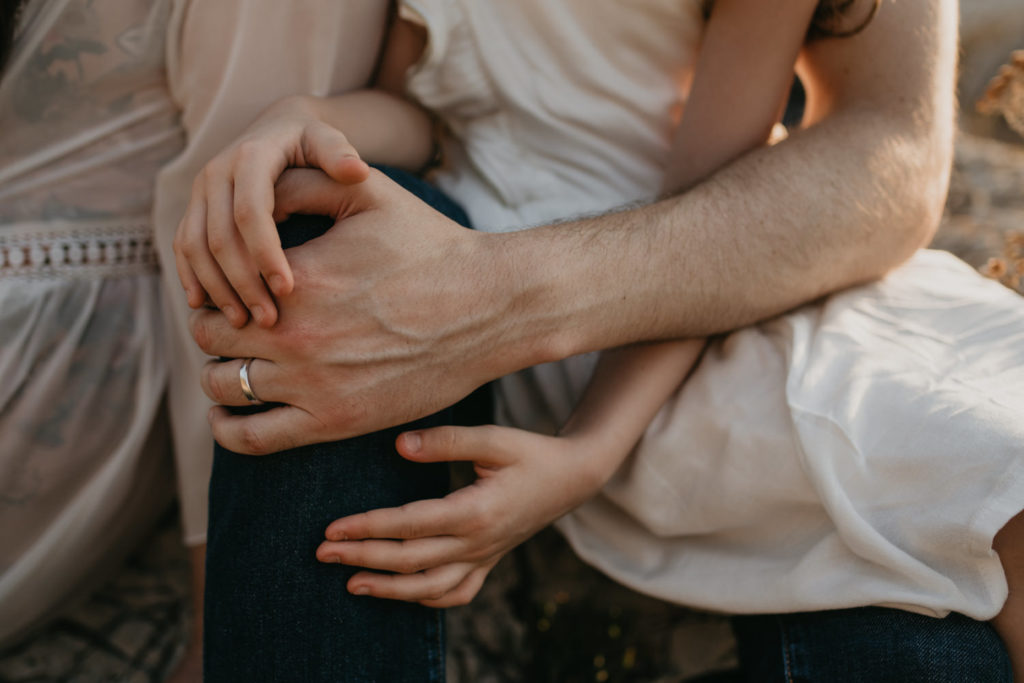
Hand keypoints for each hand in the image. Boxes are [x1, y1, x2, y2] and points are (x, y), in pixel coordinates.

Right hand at [173, 96, 369, 327]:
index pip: (251, 212)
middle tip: (268, 319)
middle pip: (219, 236)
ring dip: (215, 287)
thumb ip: (339, 153)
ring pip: (194, 245)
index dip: (265, 253)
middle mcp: (217, 172)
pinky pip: (182, 244)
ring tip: (242, 321)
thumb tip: (358, 171)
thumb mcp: (328, 140)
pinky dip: (190, 275)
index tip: (287, 290)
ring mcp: (201, 191)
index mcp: (250, 157)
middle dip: (242, 282)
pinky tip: (203, 305)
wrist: (279, 128)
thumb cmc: (312, 142)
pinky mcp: (194, 207)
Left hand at [190, 168, 524, 453]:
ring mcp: (314, 384)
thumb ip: (303, 182)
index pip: (216, 287)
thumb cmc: (433, 248)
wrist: (489, 308)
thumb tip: (253, 188)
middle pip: (208, 339)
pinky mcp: (336, 421)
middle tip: (229, 326)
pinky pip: (252, 438)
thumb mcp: (368, 194)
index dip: (215, 286)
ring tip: (231, 367)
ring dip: (218, 376)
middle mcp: (297, 335)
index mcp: (296, 279)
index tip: (229, 288)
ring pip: (223, 388)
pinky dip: (228, 429)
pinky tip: (228, 413)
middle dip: (213, 329)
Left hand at [315, 424, 606, 606]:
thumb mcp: (494, 438)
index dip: (368, 528)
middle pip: (411, 560)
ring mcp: (486, 557)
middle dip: (363, 558)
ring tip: (352, 585)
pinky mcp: (491, 560)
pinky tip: (403, 594)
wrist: (575, 478)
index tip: (332, 529)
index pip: (410, 525)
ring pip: (431, 587)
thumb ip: (446, 442)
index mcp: (476, 511)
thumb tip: (398, 446)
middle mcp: (479, 542)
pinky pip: (458, 593)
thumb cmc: (532, 452)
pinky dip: (428, 599)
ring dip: (389, 590)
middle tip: (323, 554)